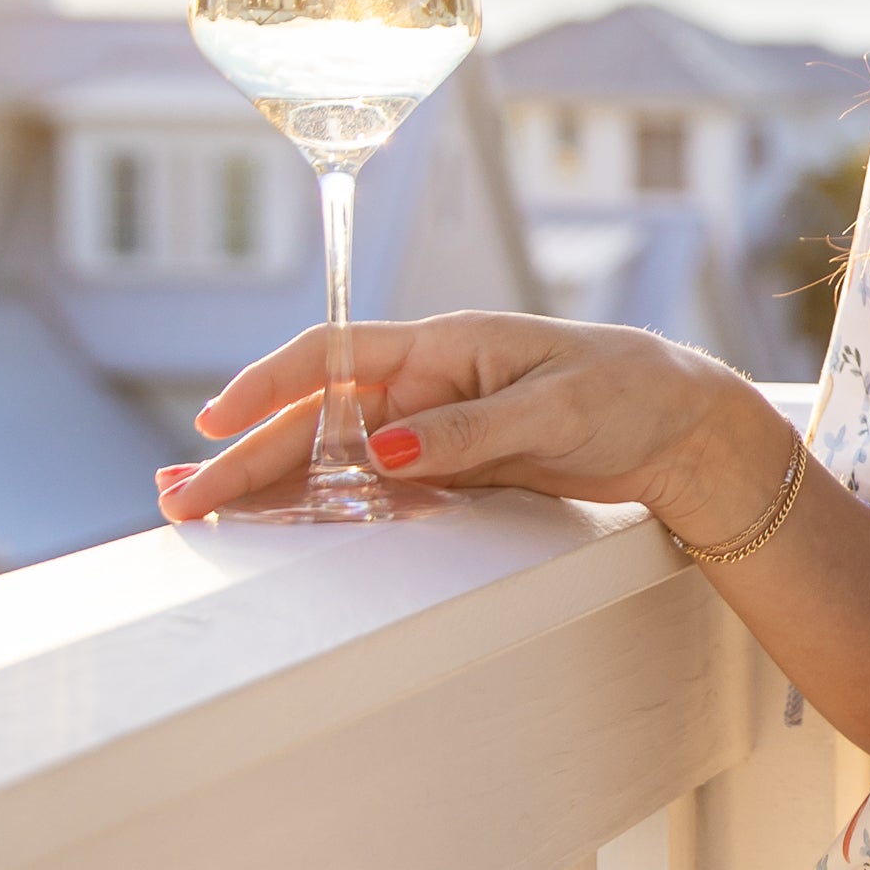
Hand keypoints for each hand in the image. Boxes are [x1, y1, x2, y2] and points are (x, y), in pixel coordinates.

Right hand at [155, 311, 780, 538]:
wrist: (684, 428)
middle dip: (249, 457)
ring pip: (336, 458)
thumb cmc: (629, 393)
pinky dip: (325, 506)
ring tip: (205, 513)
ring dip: (273, 486)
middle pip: (318, 418)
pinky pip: (374, 488)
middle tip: (185, 499)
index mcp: (444, 346)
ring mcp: (435, 427)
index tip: (218, 421)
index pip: (334, 356)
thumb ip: (465, 430)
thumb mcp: (551, 408)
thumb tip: (382, 448)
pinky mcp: (452, 468)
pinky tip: (279, 523)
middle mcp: (428, 383)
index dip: (269, 386)